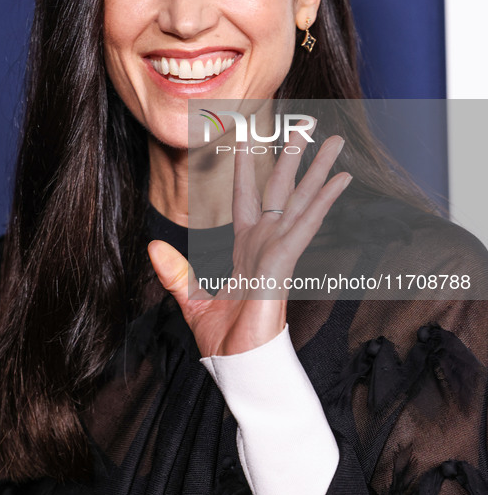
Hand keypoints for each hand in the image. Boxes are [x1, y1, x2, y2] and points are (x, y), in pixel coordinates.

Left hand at [148, 134, 350, 358]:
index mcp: (245, 247)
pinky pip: (306, 224)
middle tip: (305, 126)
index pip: (245, 195)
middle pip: (281, 189)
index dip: (245, 165)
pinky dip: (323, 200)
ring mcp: (278, 250)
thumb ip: (176, 273)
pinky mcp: (284, 261)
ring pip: (301, 200)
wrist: (237, 367)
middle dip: (292, 157)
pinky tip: (341, 179)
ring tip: (334, 140)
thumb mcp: (190, 301)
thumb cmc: (224, 342)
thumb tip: (154, 249)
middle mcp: (265, 242)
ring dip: (318, 169)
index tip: (245, 135)